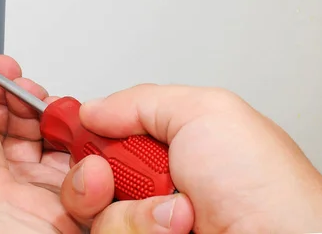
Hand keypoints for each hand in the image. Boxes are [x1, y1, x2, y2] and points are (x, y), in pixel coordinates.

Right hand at [70, 85, 321, 232]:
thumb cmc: (263, 185)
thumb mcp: (205, 112)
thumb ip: (141, 101)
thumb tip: (92, 109)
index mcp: (165, 145)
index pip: (102, 136)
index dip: (79, 137)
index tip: (58, 131)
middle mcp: (153, 185)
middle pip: (87, 177)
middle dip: (93, 176)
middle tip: (113, 176)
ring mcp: (148, 223)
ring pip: (95, 214)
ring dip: (132, 211)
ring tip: (178, 212)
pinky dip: (140, 231)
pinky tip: (178, 228)